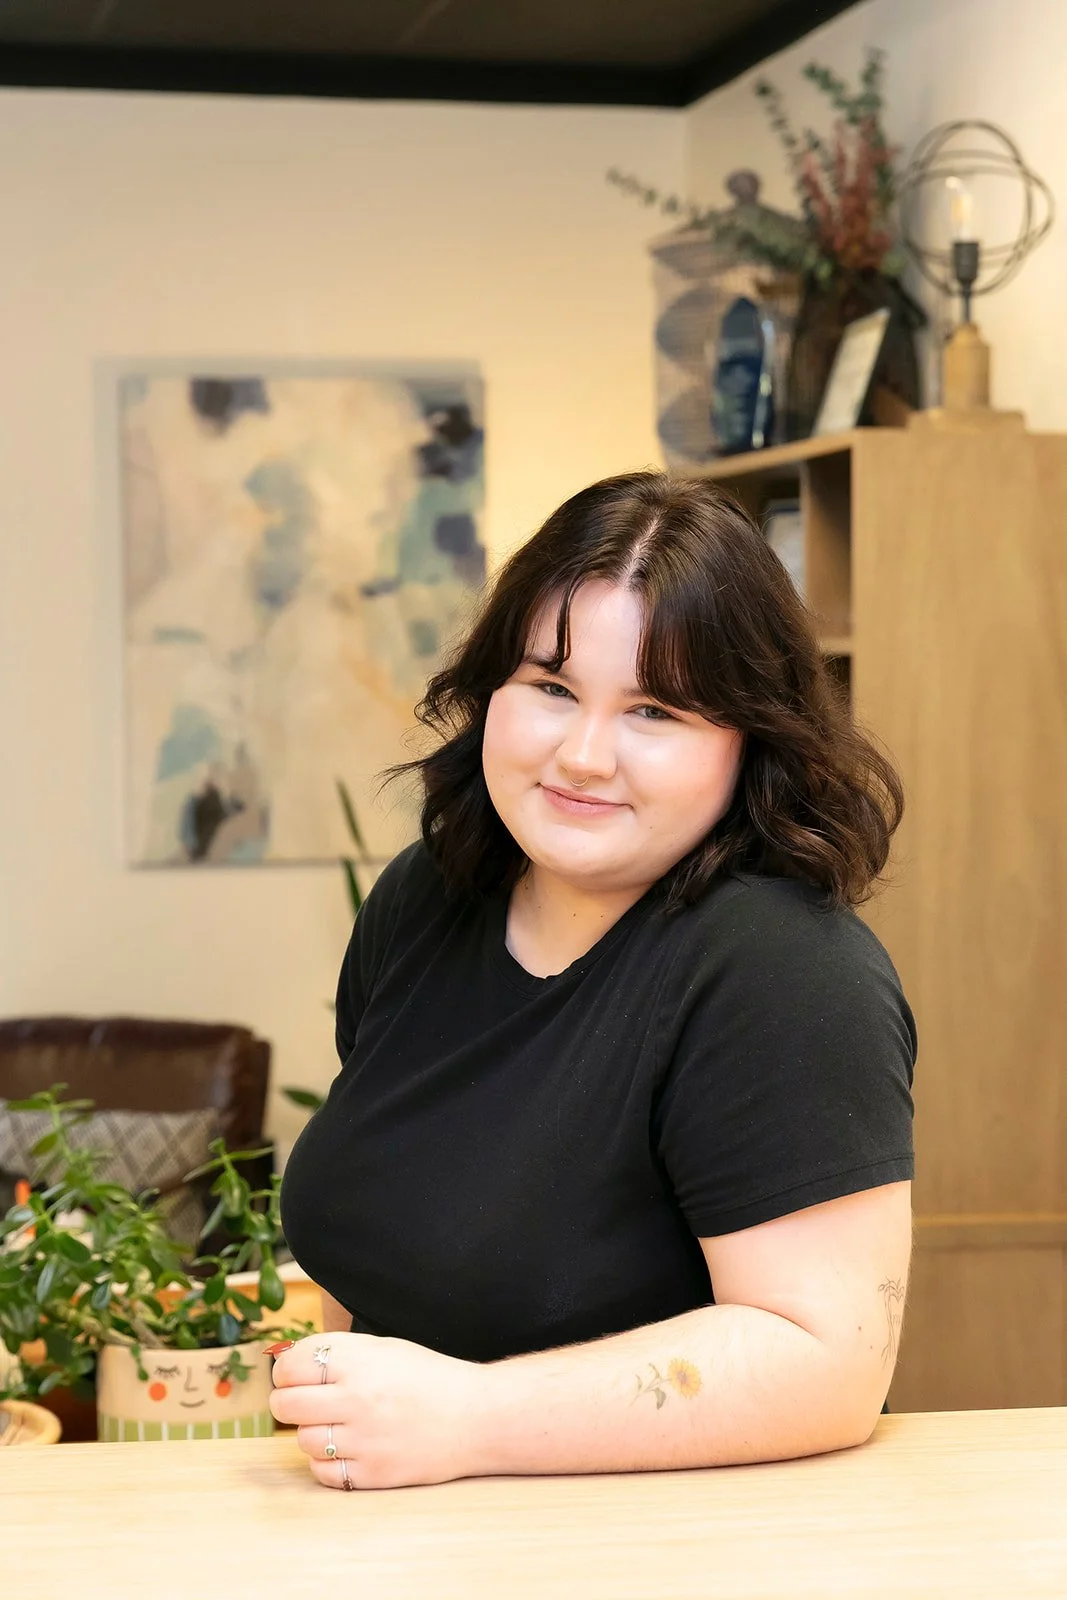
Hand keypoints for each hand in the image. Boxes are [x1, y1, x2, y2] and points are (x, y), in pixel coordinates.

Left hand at [267, 1331, 487, 1489]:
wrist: (475, 1416)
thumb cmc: (427, 1377)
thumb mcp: (384, 1348)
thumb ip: (336, 1353)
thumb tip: (284, 1361)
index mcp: (358, 1361)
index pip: (289, 1367)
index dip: (286, 1370)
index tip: (296, 1374)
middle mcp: (357, 1399)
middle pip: (286, 1404)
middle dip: (288, 1401)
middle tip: (305, 1400)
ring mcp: (364, 1440)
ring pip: (302, 1439)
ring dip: (312, 1431)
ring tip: (337, 1423)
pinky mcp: (372, 1474)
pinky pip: (323, 1471)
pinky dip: (327, 1461)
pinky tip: (348, 1447)